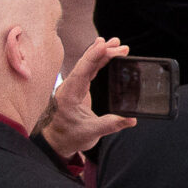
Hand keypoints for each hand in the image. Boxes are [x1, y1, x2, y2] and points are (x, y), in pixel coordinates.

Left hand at [37, 37, 134, 158]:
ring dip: (102, 54)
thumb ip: (110, 125)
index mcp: (69, 95)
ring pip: (88, 65)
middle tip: (119, 44)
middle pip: (86, 64)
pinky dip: (99, 61)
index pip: (82, 71)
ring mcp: (73, 87)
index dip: (93, 57)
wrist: (56, 143)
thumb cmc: (69, 138)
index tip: (104, 45)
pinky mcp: (78, 89)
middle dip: (102, 51)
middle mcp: (69, 87)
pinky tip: (107, 54)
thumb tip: (131, 119)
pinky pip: (89, 71)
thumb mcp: (90, 134)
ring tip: (117, 44)